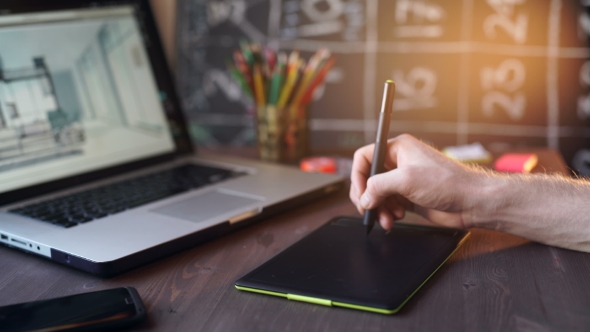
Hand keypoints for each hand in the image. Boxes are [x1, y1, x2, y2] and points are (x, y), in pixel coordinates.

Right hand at [350, 134, 484, 229]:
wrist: (472, 202)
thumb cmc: (448, 182)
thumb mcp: (406, 179)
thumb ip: (379, 186)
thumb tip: (364, 197)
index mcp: (398, 148)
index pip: (365, 157)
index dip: (358, 175)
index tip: (360, 193)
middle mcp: (399, 162)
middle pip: (368, 178)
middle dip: (367, 196)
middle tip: (368, 209)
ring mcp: (403, 181)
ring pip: (377, 194)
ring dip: (378, 208)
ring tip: (387, 218)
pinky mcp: (409, 197)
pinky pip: (388, 205)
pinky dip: (387, 213)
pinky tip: (395, 218)